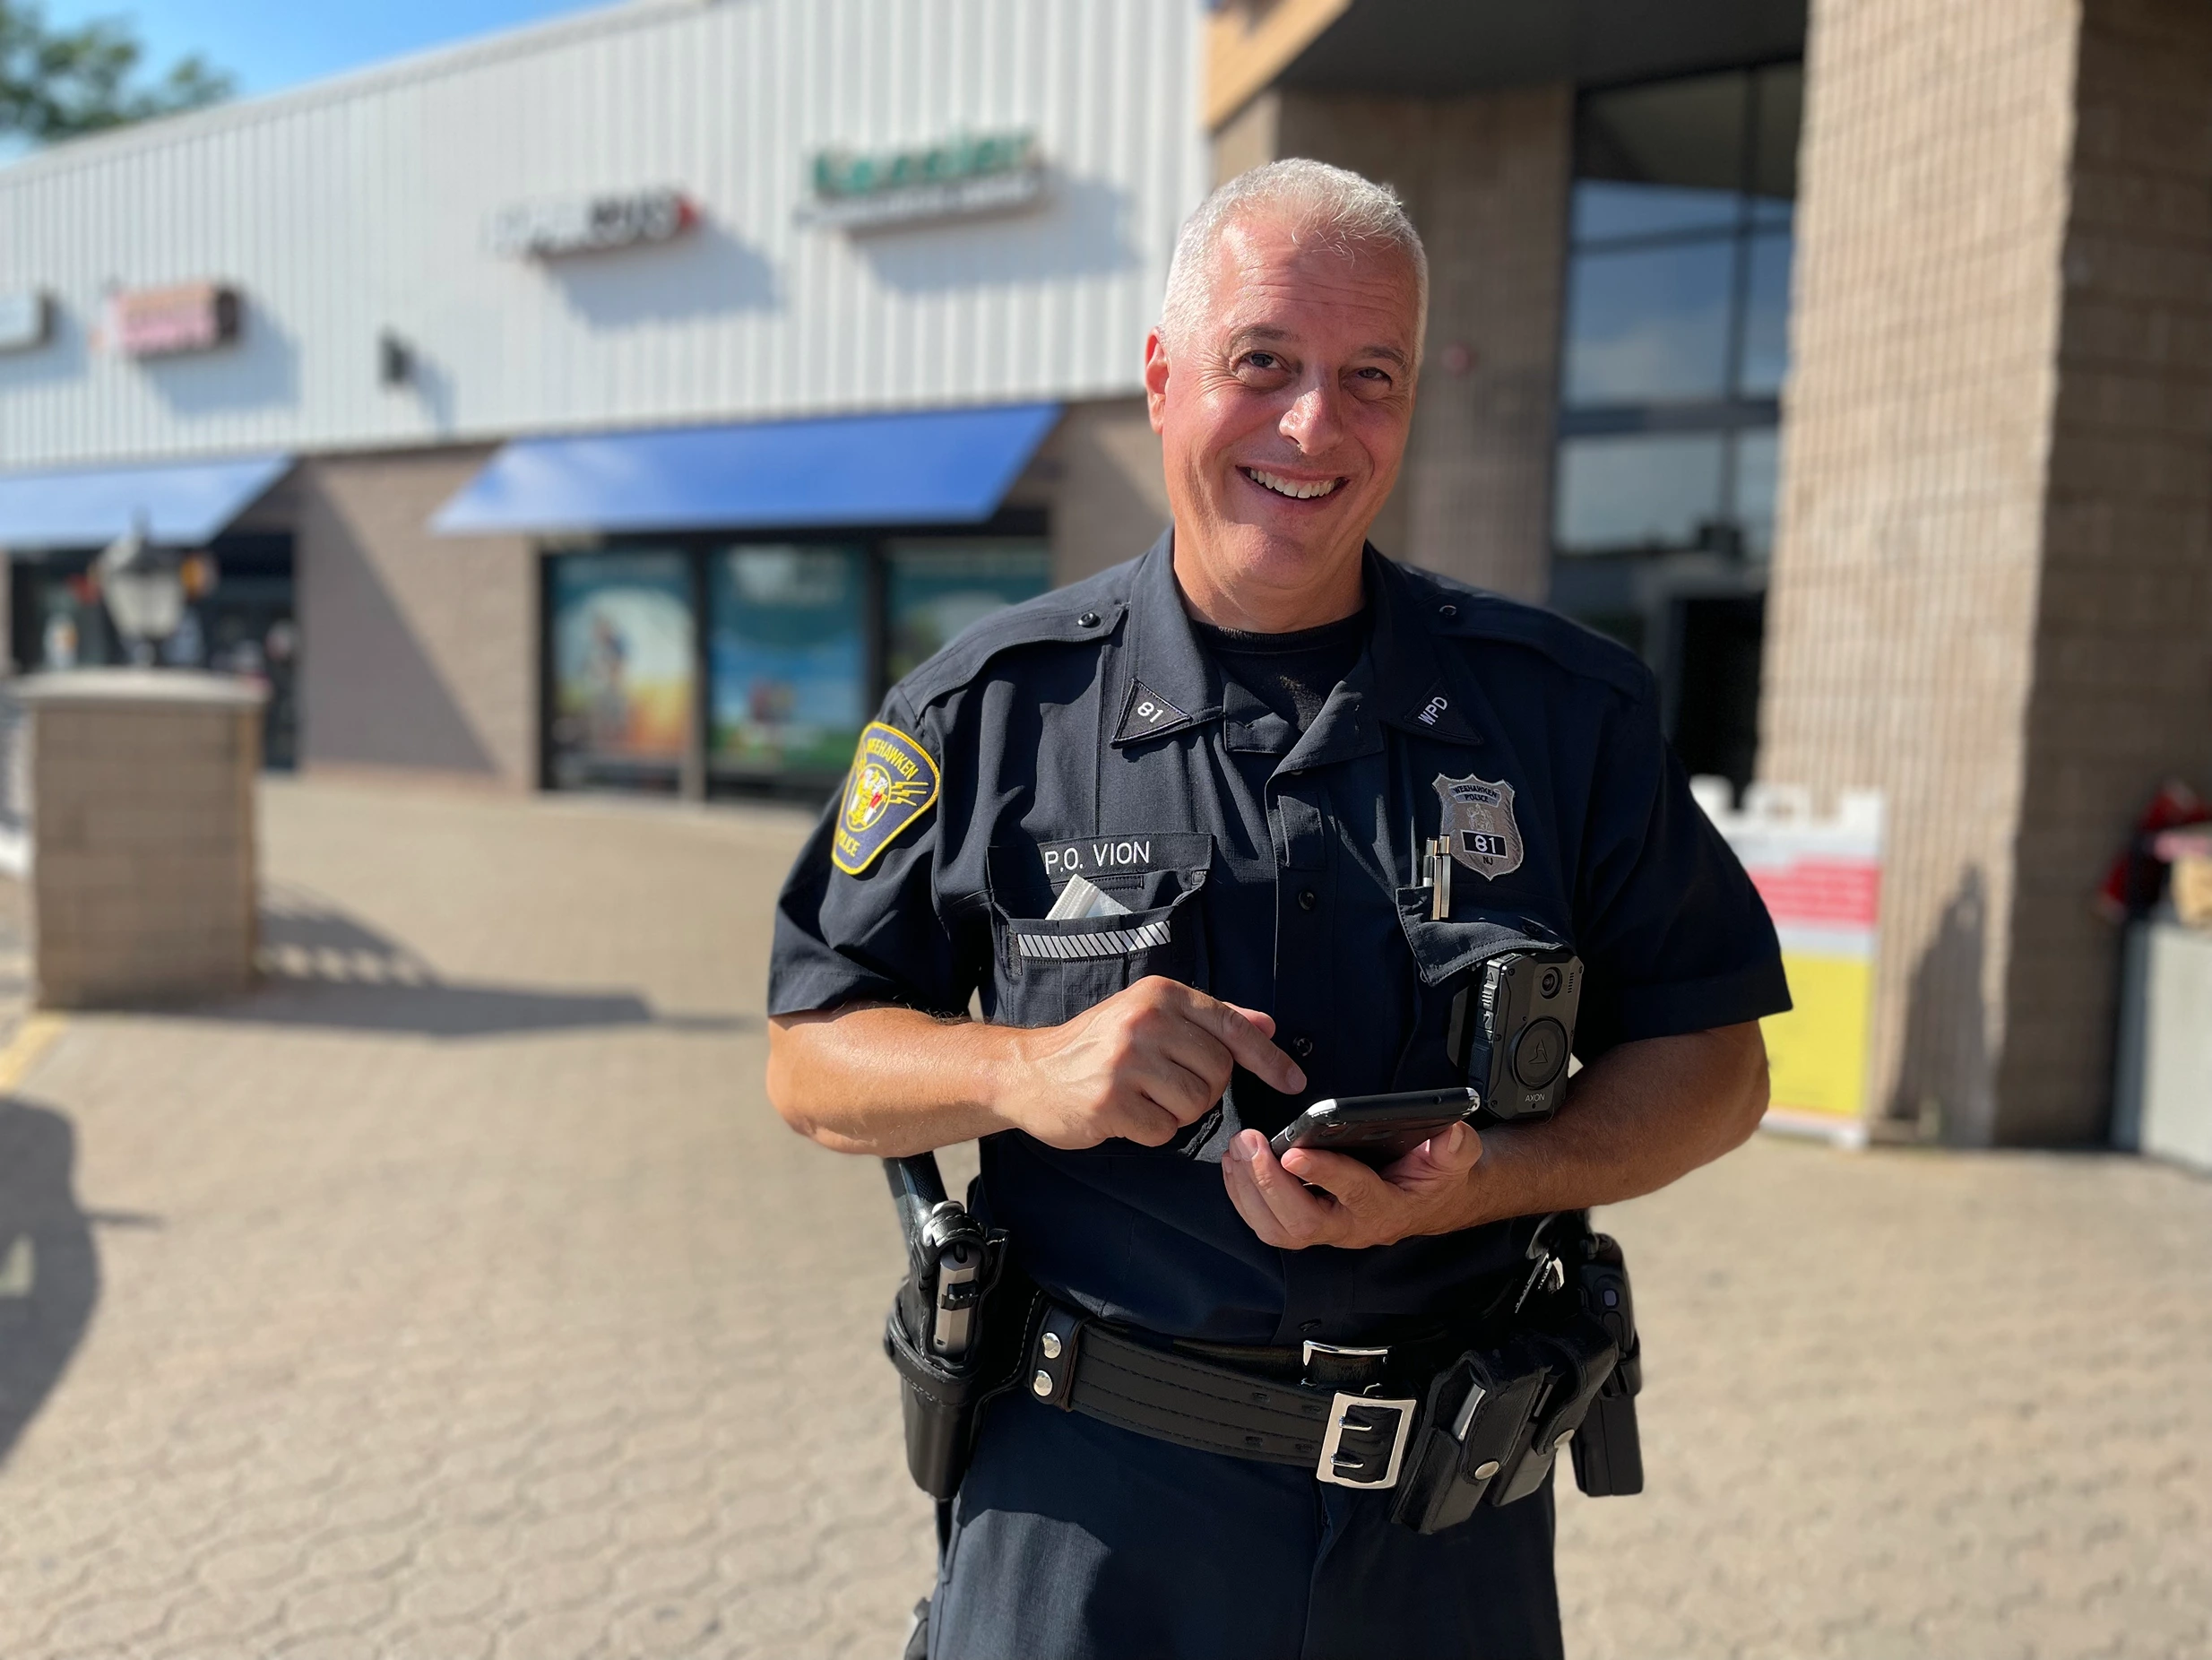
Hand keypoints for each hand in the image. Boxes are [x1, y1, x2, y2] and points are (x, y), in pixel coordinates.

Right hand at [1002, 976, 1305, 1149]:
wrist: (1028, 1071)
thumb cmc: (1095, 1046)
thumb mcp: (1149, 1015)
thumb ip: (1210, 1020)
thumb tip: (1267, 1025)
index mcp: (1160, 995)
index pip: (1230, 1026)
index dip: (1267, 1058)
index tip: (1293, 1079)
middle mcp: (1145, 1022)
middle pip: (1217, 1072)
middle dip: (1202, 1088)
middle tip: (1165, 1084)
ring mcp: (1126, 1062)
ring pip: (1195, 1103)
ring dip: (1176, 1112)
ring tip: (1144, 1097)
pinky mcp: (1110, 1102)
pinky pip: (1163, 1130)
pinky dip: (1152, 1131)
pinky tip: (1126, 1114)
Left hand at [1222, 1122, 1487, 1248]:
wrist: (1429, 1201)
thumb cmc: (1435, 1176)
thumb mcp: (1456, 1158)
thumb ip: (1454, 1148)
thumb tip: (1449, 1134)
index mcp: (1387, 1207)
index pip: (1353, 1192)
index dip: (1323, 1173)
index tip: (1294, 1152)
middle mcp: (1352, 1226)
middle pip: (1302, 1222)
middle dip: (1269, 1183)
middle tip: (1249, 1143)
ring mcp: (1327, 1230)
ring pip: (1278, 1229)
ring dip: (1249, 1191)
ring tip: (1237, 1150)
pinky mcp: (1308, 1225)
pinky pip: (1268, 1224)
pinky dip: (1244, 1197)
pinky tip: (1235, 1165)